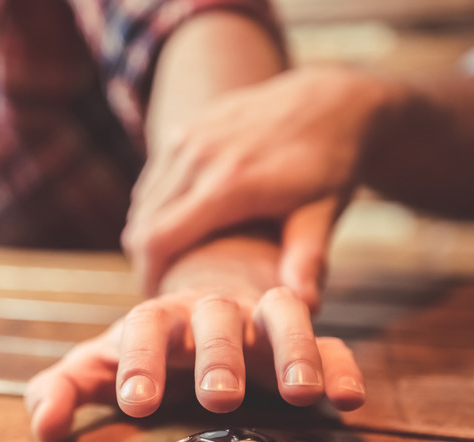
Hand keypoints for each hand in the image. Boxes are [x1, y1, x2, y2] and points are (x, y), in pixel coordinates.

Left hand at [25, 238, 364, 441]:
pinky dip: (340, 363)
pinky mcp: (302, 338)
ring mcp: (260, 319)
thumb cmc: (151, 341)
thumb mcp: (101, 363)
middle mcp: (212, 311)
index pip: (144, 326)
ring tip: (298, 393)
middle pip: (215, 318)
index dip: (138, 360)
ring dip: (292, 349)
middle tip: (217, 398)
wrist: (208, 295)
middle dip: (217, 356)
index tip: (136, 401)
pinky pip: (330, 341)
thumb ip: (64, 388)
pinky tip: (348, 395)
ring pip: (282, 315)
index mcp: (159, 317)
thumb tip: (45, 427)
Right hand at [123, 67, 393, 300]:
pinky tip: (176, 228)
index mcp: (230, 183)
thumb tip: (305, 308)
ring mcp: (188, 137)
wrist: (329, 101)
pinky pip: (153, 179)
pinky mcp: (185, 128)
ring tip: (170, 262)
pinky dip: (154, 208)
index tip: (161, 300)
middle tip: (165, 288)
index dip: (150, 275)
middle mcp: (200, 155)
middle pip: (143, 223)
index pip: (158, 239)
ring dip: (147, 234)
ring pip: (143, 201)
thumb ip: (306, 259)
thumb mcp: (324, 213)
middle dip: (146, 261)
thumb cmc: (330, 167)